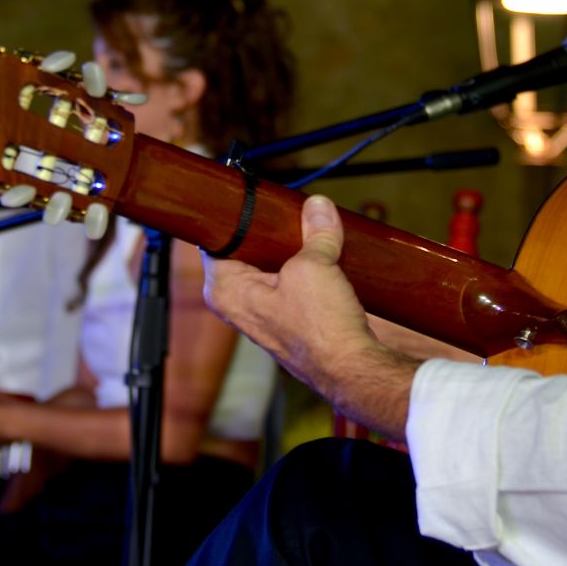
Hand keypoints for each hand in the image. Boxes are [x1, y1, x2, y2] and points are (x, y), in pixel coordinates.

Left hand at [202, 195, 418, 434]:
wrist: (351, 368)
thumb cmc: (321, 330)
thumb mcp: (315, 266)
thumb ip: (315, 232)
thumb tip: (318, 207)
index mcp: (226, 289)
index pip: (215, 239)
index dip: (234, 216)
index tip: (253, 197)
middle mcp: (237, 302)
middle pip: (244, 248)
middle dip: (267, 229)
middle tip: (287, 208)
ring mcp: (262, 312)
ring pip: (269, 263)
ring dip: (289, 247)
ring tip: (307, 227)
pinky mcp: (286, 318)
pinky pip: (287, 279)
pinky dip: (301, 265)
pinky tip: (319, 251)